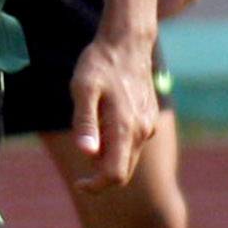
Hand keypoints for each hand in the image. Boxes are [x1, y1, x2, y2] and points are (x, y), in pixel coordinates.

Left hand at [64, 27, 163, 190]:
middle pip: (122, 171)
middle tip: (82, 145)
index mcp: (125, 128)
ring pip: (128, 157)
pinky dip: (117, 142)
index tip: (78, 182)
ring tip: (92, 121)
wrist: (127, 42)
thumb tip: (87, 154)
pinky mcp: (149, 119)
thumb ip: (85, 123)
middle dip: (100, 172)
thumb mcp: (83, 89)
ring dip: (108, 154)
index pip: (114, 175)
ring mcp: (148, 126)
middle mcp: (142, 132)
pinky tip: (105, 114)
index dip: (95, 186)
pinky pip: (132, 142)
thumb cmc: (100, 64)